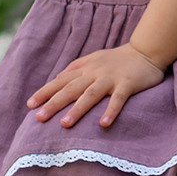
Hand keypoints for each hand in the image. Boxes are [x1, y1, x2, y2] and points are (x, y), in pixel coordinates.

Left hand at [27, 44, 165, 131]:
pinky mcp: (128, 84)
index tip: (30, 105)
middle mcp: (95, 73)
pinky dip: (111, 110)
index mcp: (86, 68)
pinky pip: (118, 99)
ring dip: (77, 109)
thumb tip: (58, 77)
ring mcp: (111, 78)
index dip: (45, 92)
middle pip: (71, 89)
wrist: (147, 51)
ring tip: (64, 124)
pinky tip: (103, 124)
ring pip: (91, 94)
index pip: (61, 81)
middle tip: (39, 118)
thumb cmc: (119, 58)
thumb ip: (76, 67)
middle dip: (54, 103)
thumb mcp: (94, 58)